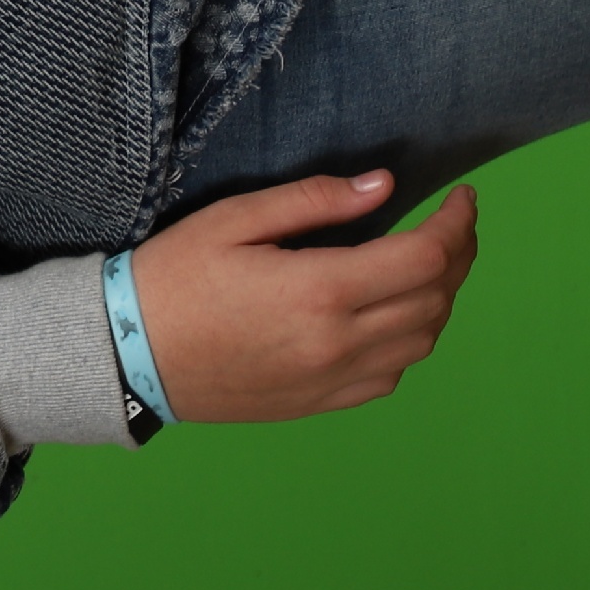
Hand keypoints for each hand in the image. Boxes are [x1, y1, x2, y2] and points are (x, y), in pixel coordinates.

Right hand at [125, 171, 478, 422]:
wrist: (127, 354)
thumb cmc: (172, 277)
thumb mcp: (233, 220)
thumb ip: (313, 201)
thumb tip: (385, 185)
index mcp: (321, 289)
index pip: (426, 256)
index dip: (457, 223)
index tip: (462, 197)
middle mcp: (339, 342)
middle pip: (435, 299)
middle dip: (458, 254)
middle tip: (452, 224)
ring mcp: (332, 380)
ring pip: (422, 341)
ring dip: (440, 299)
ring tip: (429, 265)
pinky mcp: (319, 404)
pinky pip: (390, 376)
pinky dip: (409, 341)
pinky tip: (392, 315)